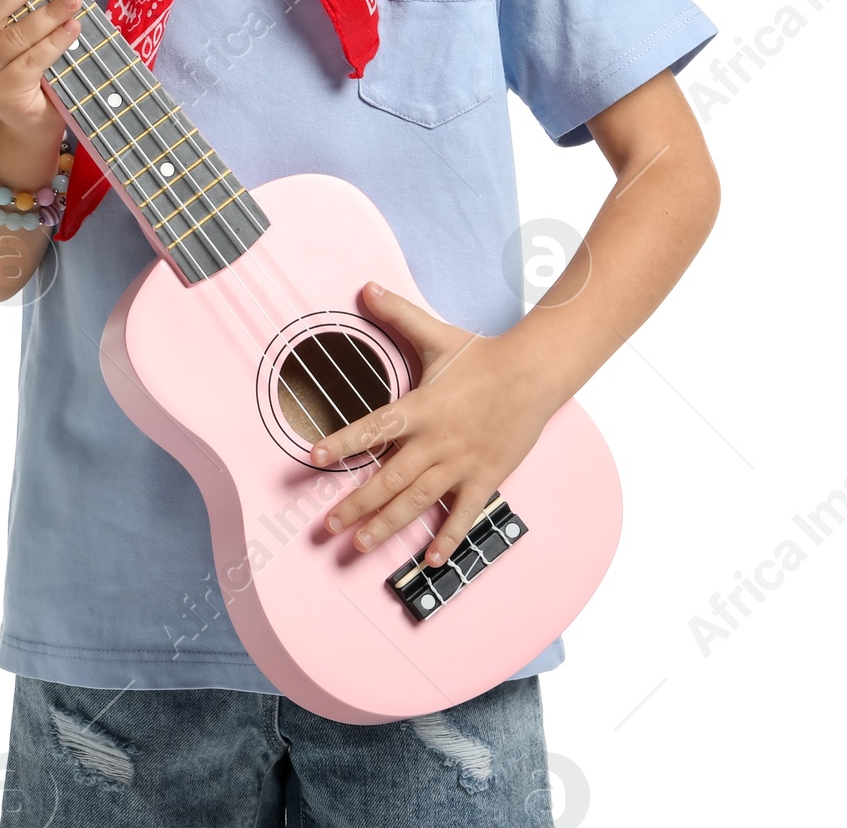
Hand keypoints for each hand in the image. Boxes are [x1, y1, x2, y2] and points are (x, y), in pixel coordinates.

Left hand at [310, 282, 557, 567]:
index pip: (373, 428)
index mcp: (420, 408)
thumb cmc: (481, 355)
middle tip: (326, 527)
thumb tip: (366, 286)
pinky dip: (447, 538)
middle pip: (388, 479)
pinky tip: (429, 560)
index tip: (312, 458)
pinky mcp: (485, 478)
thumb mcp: (436, 334)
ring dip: (387, 526)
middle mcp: (436, 441)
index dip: (342, 443)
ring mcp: (461, 463)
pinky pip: (463, 514)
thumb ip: (397, 313)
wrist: (533, 373)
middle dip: (355, 505)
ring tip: (360, 546)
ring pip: (417, 501)